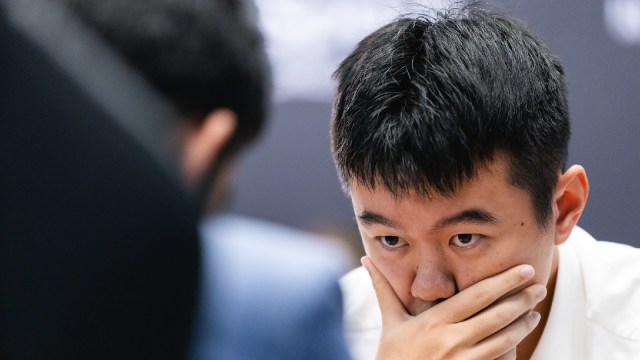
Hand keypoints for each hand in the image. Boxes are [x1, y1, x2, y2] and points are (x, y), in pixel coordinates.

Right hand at [362, 256, 545, 359]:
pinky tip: (520, 337)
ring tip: (534, 311)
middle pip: (494, 315)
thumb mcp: (389, 323)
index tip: (522, 270)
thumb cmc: (391, 356)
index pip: (475, 296)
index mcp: (432, 322)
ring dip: (521, 324)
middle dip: (519, 299)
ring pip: (501, 340)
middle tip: (538, 284)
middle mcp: (449, 341)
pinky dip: (513, 348)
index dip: (501, 282)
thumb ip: (383, 290)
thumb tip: (365, 260)